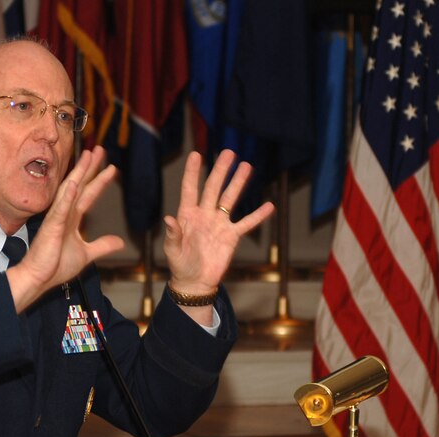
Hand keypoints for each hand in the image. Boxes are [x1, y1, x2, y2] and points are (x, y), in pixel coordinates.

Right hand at [6, 146, 123, 311]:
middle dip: (91, 167)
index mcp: (72, 219)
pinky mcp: (51, 227)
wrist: (39, 278)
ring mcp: (57, 218)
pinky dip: (67, 196)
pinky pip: (60, 209)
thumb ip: (102, 245)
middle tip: (100, 149)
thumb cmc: (56, 266)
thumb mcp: (87, 254)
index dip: (100, 181)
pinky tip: (73, 183)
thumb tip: (120, 241)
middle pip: (80, 185)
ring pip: (70, 190)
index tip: (111, 167)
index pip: (89, 195)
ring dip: (79, 173)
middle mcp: (65, 214)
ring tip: (88, 156)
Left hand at [164, 150, 275, 298]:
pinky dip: (258, 216)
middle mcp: (204, 214)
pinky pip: (246, 223)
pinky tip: (269, 205)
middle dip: (221, 170)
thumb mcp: (172, 251)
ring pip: (230, 199)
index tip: (196, 154)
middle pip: (213, 188)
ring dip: (238, 183)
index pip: (190, 189)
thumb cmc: (180, 265)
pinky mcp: (231, 236)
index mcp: (187, 215)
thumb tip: (169, 219)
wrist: (195, 282)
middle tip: (229, 153)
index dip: (192, 172)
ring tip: (247, 166)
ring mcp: (219, 223)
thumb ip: (173, 235)